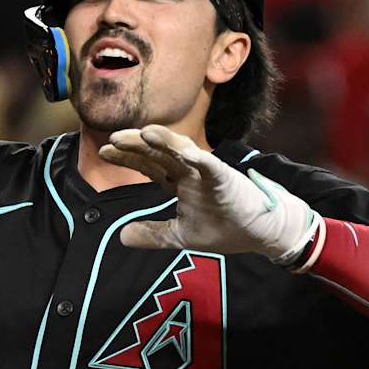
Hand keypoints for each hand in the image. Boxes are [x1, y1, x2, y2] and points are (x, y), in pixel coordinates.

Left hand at [99, 124, 319, 262]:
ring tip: (144, 132)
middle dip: (136, 144)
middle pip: (159, 152)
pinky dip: (200, 159)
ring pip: (183, 151)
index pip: (149, 164)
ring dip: (165, 141)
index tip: (105, 151)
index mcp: (180, 182)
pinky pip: (212, 166)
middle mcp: (191, 172)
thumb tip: (121, 236)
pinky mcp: (227, 180)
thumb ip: (152, 234)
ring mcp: (209, 173)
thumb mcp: (180, 236)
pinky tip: (187, 152)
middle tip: (112, 138)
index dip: (128, 156)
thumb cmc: (225, 228)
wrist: (262, 233)